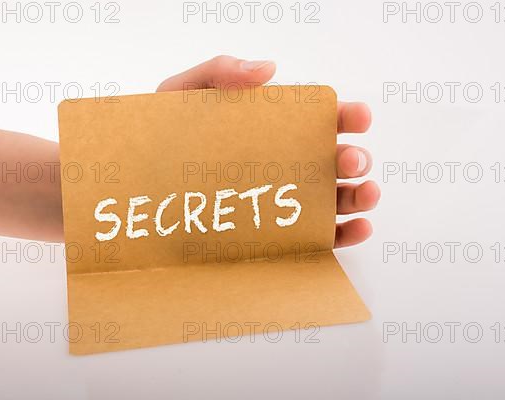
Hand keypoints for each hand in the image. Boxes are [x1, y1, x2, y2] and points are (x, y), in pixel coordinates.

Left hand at [157, 55, 379, 247]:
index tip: (358, 116)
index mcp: (274, 128)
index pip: (319, 120)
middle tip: (350, 160)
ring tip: (367, 194)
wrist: (137, 185)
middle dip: (353, 158)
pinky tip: (359, 226)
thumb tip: (270, 69)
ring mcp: (287, 200)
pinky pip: (322, 235)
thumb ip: (221, 71)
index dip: (345, 115)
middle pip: (333, 160)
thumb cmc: (162, 137)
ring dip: (360, 195)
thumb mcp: (184, 94)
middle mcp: (288, 163)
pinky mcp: (282, 234)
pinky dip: (348, 233)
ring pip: (336, 198)